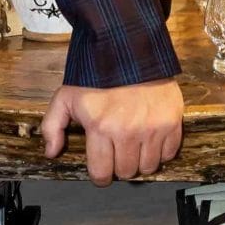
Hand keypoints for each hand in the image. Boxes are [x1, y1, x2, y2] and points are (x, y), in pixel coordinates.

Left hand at [39, 78, 183, 184]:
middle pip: (126, 172)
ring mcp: (153, 128)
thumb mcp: (65, 97)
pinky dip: (161, 152)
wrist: (129, 48)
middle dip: (119, 167)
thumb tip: (51, 153)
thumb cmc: (96, 75)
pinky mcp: (172, 120)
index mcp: (101, 128)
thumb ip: (52, 126)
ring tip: (134, 148)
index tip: (101, 170)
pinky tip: (151, 140)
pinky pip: (169, 153)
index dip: (99, 175)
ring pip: (149, 167)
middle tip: (117, 153)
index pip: (102, 173)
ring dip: (140, 162)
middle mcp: (128, 132)